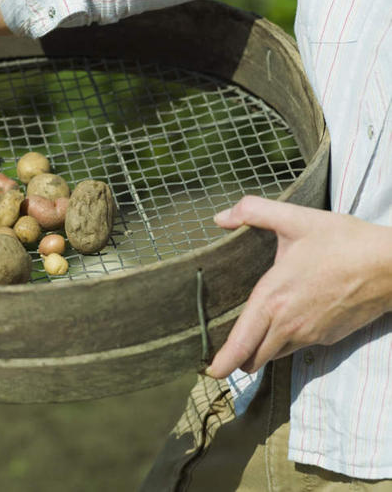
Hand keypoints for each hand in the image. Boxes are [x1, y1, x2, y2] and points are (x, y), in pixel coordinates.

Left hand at [205, 195, 391, 378]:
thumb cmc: (344, 242)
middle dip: (238, 358)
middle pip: (254, 357)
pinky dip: (286, 341)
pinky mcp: (329, 338)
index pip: (241, 343)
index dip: (222, 361)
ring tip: (251, 335)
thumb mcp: (295, 218)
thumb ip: (252, 211)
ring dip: (262, 350)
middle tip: (224, 352)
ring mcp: (311, 335)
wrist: (391, 265)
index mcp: (273, 299)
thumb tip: (219, 217)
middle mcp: (289, 324)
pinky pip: (298, 346)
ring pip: (276, 353)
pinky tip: (286, 321)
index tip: (209, 371)